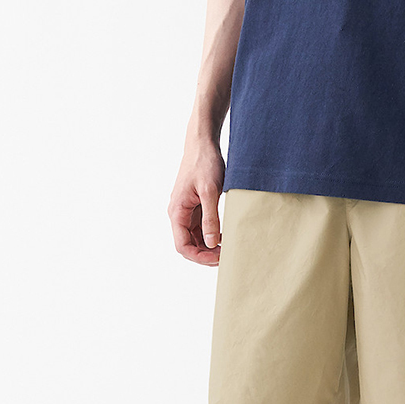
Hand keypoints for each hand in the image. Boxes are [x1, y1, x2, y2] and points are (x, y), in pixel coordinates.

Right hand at [168, 141, 225, 265]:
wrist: (202, 143)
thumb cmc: (204, 163)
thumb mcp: (210, 191)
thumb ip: (210, 218)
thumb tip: (210, 243)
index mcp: (177, 212)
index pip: (183, 246)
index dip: (200, 257)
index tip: (219, 258)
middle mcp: (178, 214)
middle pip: (188, 246)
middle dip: (206, 255)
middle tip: (226, 255)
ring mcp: (186, 212)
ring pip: (195, 240)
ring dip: (209, 247)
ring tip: (227, 248)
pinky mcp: (195, 208)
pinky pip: (200, 229)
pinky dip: (211, 236)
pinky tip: (224, 236)